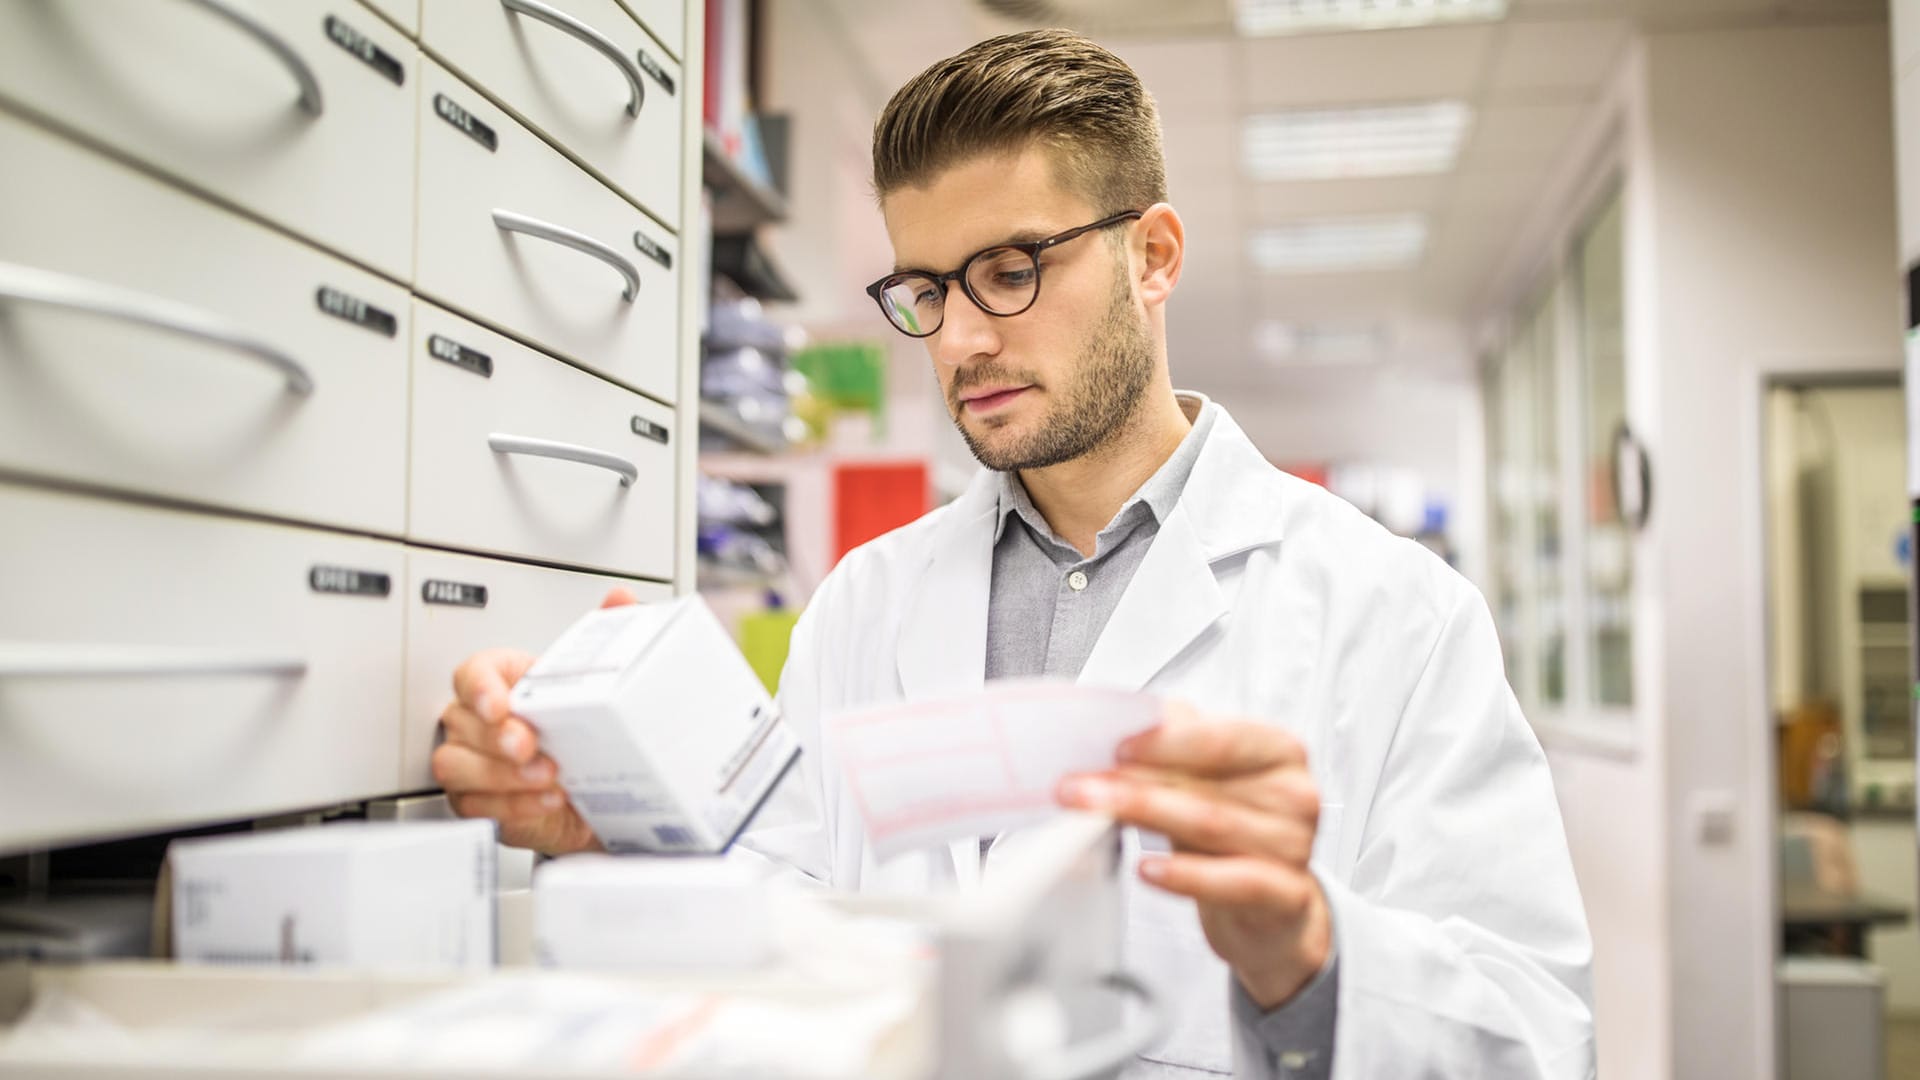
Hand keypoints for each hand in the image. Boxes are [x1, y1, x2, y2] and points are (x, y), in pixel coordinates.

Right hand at [431, 587, 638, 854]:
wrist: (594, 780)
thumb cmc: (581, 725)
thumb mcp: (597, 680)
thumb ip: (607, 634)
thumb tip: (620, 599)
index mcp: (500, 680)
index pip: (470, 673)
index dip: (479, 687)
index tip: (500, 704)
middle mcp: (475, 720)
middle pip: (461, 722)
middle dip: (496, 737)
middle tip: (531, 745)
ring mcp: (470, 760)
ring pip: (457, 766)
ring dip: (503, 775)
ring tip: (548, 776)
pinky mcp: (477, 801)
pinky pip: (476, 806)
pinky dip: (513, 807)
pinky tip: (546, 800)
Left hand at [1055, 701, 1331, 1008]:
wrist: (1270, 908)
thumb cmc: (1233, 830)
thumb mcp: (1209, 781)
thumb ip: (1177, 747)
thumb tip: (1127, 722)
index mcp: (1278, 750)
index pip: (1219, 738)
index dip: (1163, 741)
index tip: (1113, 746)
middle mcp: (1293, 794)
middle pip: (1205, 784)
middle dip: (1134, 782)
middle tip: (1077, 785)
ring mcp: (1294, 846)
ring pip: (1210, 826)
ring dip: (1143, 817)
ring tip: (1093, 815)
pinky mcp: (1286, 896)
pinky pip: (1232, 882)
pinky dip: (1185, 875)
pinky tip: (1146, 869)